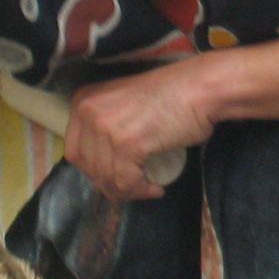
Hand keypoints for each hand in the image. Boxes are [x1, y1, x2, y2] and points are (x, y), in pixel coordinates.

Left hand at [66, 60, 216, 201]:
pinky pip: (126, 181)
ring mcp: (106, 128)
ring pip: (105, 177)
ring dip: (126, 190)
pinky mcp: (127, 144)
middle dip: (107, 182)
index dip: (94, 168)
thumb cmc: (175, 92)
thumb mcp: (126, 102)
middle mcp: (89, 111)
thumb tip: (102, 160)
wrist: (204, 87)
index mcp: (85, 99)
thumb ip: (107, 122)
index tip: (115, 175)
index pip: (75, 148)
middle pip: (86, 165)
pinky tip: (155, 188)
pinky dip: (140, 191)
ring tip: (147, 188)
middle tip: (131, 186)